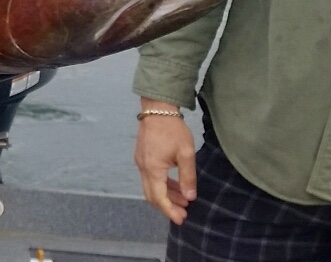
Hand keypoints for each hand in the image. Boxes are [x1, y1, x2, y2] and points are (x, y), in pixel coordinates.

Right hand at [135, 99, 196, 224]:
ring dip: (165, 196)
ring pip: (150, 186)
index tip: (181, 220)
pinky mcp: (142, 157)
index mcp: (152, 169)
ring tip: (183, 200)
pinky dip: (162, 185)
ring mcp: (140, 162)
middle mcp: (143, 168)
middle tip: (183, 213)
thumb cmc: (173, 130)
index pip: (159, 197)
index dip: (169, 210)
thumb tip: (190, 197)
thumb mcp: (185, 154)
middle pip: (151, 195)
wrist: (157, 109)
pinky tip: (175, 185)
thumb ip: (187, 177)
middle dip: (167, 206)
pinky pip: (150, 177)